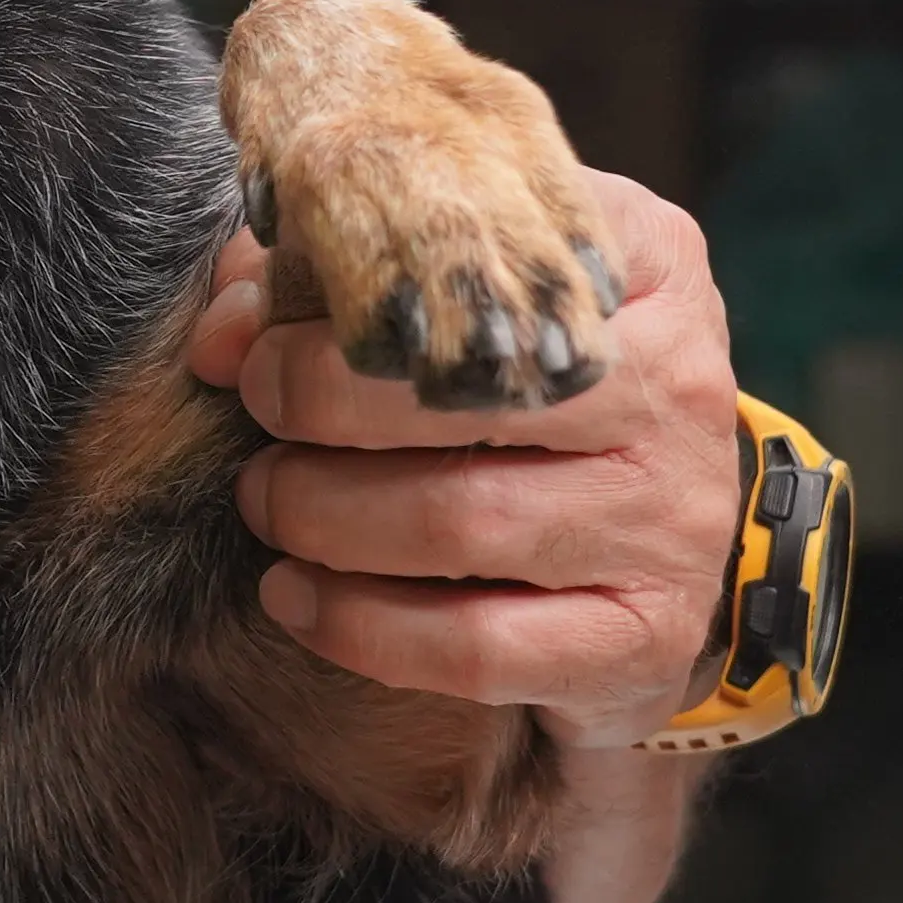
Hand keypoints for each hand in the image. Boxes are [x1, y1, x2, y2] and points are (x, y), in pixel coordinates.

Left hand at [189, 168, 743, 902]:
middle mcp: (678, 387)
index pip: (491, 255)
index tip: (261, 343)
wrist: (677, 535)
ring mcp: (670, 521)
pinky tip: (295, 600)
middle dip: (322, 411)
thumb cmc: (543, 391)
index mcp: (645, 265)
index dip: (350, 297)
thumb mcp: (476, 298)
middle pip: (469, 391)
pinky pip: (477, 647)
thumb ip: (347, 279)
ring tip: (266, 504)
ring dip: (325, 518)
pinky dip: (361, 627)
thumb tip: (224, 328)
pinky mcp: (643, 637)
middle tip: (254, 423)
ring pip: (459, 523)